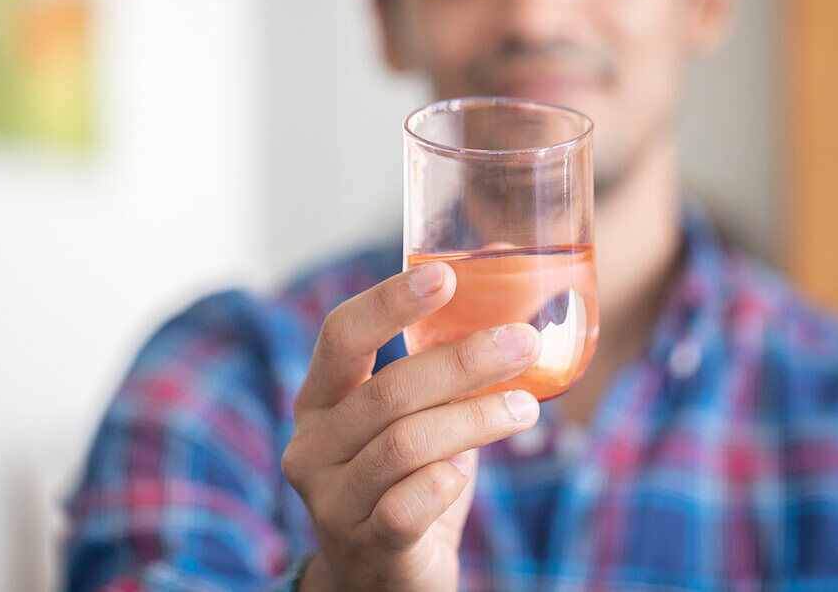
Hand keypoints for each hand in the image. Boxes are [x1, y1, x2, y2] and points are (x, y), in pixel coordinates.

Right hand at [280, 262, 541, 590]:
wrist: (383, 580)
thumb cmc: (407, 484)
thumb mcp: (414, 421)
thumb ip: (441, 376)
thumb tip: (507, 300)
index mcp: (319, 401)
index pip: (341, 336)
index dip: (389, 302)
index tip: (446, 276)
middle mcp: (312, 447)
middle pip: (388, 391)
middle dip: (463, 361)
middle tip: (523, 342)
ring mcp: (332, 500)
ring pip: (406, 444)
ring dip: (476, 419)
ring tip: (525, 408)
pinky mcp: (366, 545)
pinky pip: (410, 504)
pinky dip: (448, 480)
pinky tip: (470, 469)